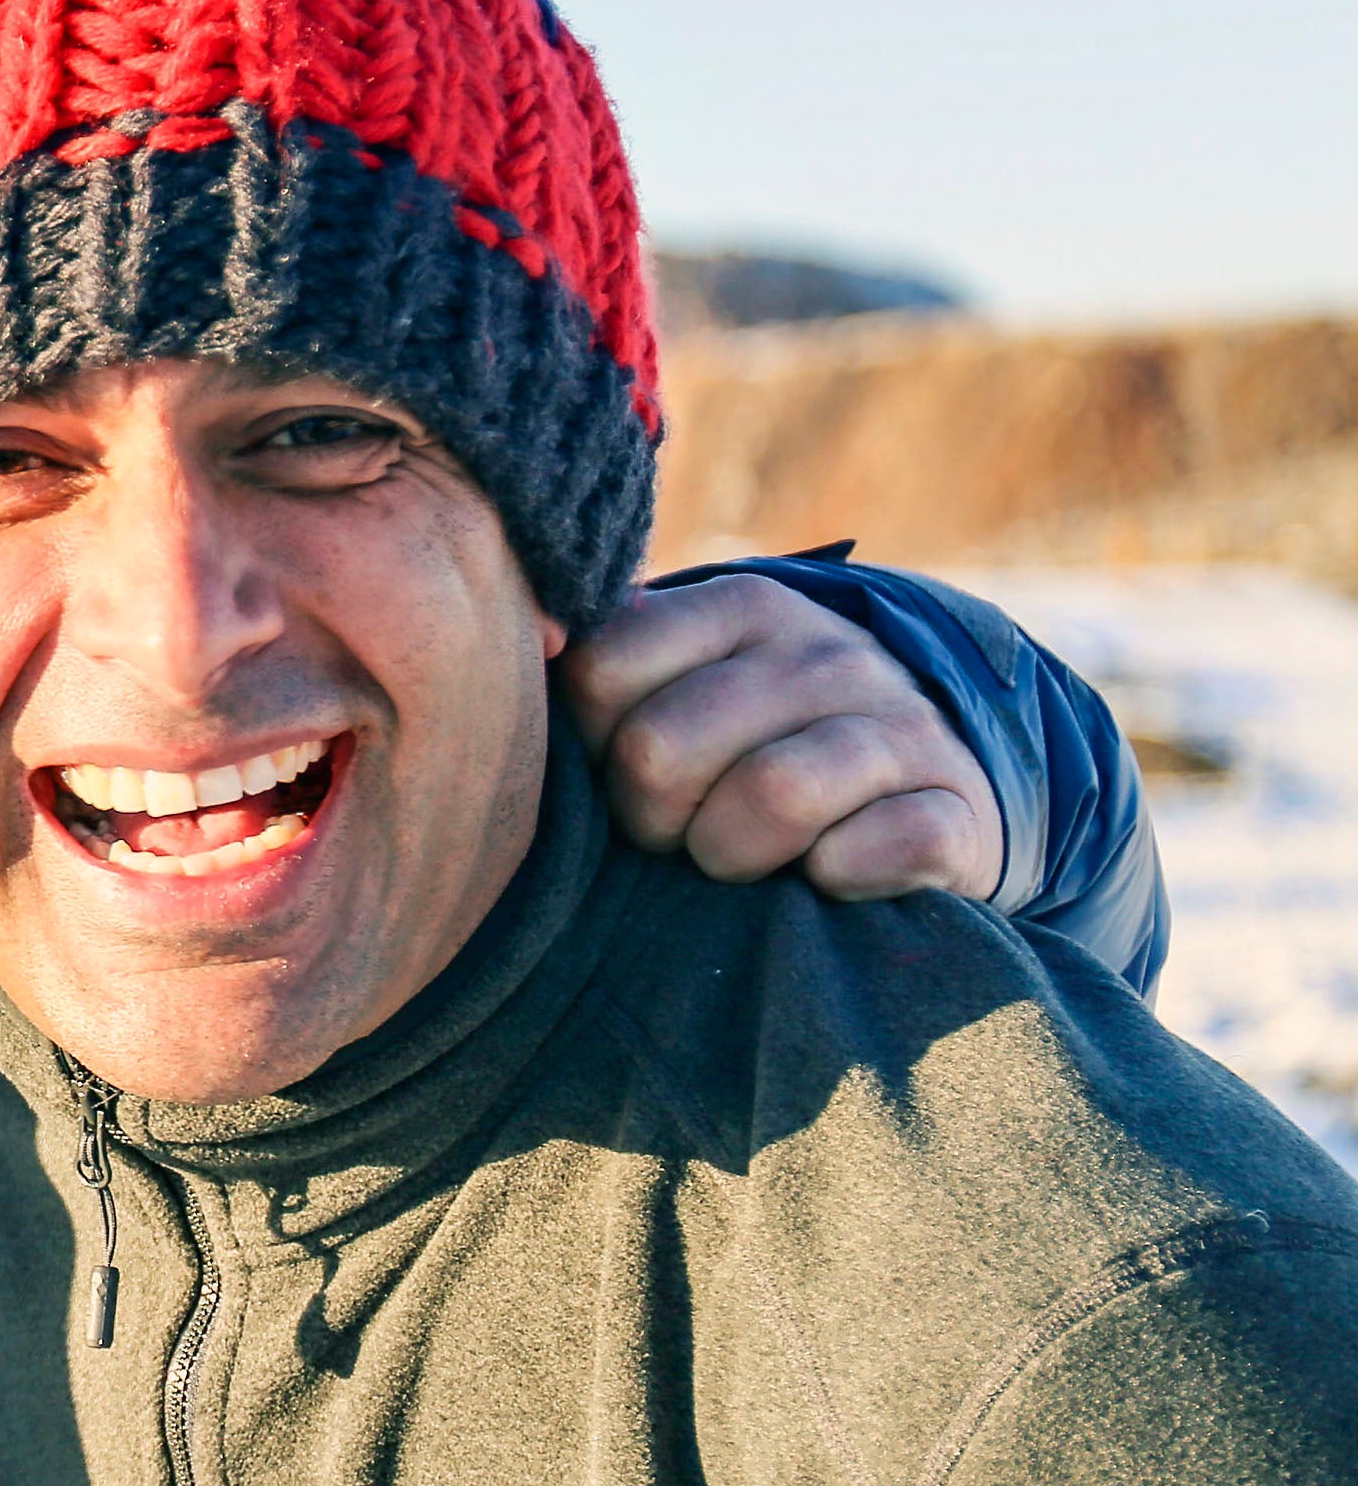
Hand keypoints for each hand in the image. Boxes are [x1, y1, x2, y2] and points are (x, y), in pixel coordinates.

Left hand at [557, 575, 1004, 900]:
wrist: (935, 786)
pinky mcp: (957, 808)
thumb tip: (527, 642)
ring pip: (769, 798)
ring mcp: (900, 726)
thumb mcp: (694, 680)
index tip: (621, 769)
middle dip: (648, 818)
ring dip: (730, 855)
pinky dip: (832, 878)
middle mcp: (824, 653)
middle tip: (675, 834)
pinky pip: (868, 851)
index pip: (599, 673)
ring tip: (738, 858)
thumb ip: (607, 664)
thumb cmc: (764, 744)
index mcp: (740, 607)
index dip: (591, 747)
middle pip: (660, 751)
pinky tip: (825, 875)